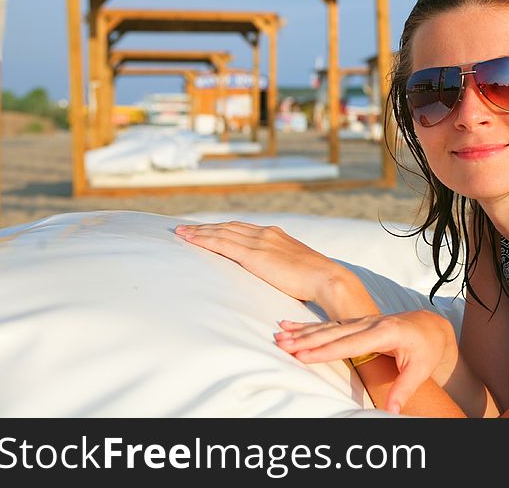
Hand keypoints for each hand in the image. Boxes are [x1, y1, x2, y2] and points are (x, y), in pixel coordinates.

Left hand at [174, 221, 344, 304]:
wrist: (327, 278)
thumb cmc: (317, 281)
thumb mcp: (296, 268)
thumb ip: (283, 267)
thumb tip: (279, 276)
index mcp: (277, 235)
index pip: (242, 228)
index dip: (223, 228)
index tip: (207, 229)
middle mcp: (266, 234)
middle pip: (228, 227)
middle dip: (206, 227)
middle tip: (185, 228)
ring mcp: (260, 242)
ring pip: (221, 232)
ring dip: (199, 232)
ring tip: (181, 232)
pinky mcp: (254, 255)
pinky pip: (222, 244)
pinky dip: (204, 240)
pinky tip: (190, 240)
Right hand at [274, 310, 458, 413]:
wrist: (431, 325)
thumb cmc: (426, 347)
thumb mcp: (420, 369)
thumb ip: (403, 390)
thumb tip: (391, 413)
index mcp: (386, 332)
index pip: (350, 343)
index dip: (325, 350)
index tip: (302, 355)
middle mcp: (371, 323)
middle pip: (333, 332)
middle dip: (306, 339)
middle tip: (281, 343)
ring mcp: (362, 321)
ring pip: (328, 326)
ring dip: (302, 331)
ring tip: (279, 333)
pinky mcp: (357, 322)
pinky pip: (330, 324)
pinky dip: (309, 326)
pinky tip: (290, 325)